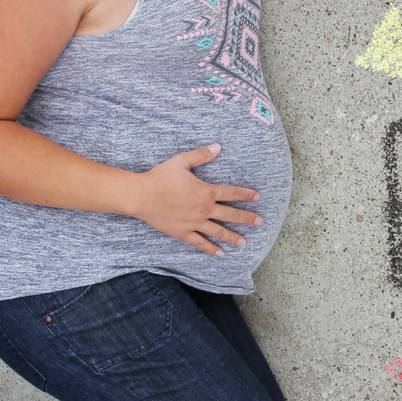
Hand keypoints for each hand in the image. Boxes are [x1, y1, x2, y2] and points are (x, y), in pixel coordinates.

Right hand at [133, 143, 260, 255]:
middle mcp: (204, 209)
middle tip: (259, 222)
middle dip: (247, 218)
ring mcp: (195, 223)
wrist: (142, 196)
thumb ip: (201, 155)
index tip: (257, 198)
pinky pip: (200, 242)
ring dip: (232, 237)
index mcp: (206, 192)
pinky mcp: (183, 232)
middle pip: (231, 215)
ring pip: (218, 231)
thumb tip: (217, 147)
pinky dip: (211, 248)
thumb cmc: (161, 177)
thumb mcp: (182, 161)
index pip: (232, 194)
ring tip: (244, 242)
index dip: (246, 195)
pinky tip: (220, 253)